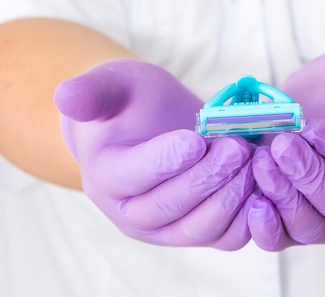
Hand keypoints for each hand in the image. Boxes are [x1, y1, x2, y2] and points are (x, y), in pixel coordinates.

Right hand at [54, 59, 256, 249]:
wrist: (151, 127)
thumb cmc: (130, 104)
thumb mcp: (112, 86)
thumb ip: (90, 92)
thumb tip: (64, 97)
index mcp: (106, 176)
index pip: (134, 176)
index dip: (167, 159)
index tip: (196, 138)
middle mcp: (131, 213)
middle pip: (171, 207)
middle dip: (208, 176)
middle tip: (235, 146)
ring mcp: (166, 229)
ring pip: (202, 228)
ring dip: (231, 195)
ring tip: (249, 158)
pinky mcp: (197, 232)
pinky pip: (227, 237)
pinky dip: (248, 214)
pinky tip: (260, 180)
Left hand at [248, 40, 324, 249]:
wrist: (321, 103)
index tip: (313, 127)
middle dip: (309, 175)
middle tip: (283, 144)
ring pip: (310, 225)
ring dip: (284, 198)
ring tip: (262, 163)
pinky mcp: (296, 222)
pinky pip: (283, 238)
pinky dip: (267, 228)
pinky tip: (254, 204)